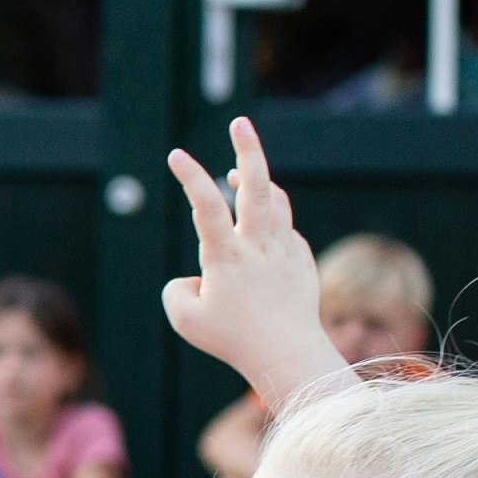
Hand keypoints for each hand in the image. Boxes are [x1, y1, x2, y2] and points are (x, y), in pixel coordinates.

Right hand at [161, 118, 339, 410]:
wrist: (288, 355)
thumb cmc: (232, 340)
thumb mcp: (185, 318)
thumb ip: (177, 288)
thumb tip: (197, 276)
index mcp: (228, 258)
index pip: (206, 207)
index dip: (190, 176)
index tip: (176, 154)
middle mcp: (259, 247)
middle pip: (256, 187)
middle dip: (248, 150)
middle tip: (240, 122)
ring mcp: (285, 250)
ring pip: (275, 200)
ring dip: (256, 180)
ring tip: (237, 174)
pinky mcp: (301, 259)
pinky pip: (283, 230)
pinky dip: (267, 226)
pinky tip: (257, 241)